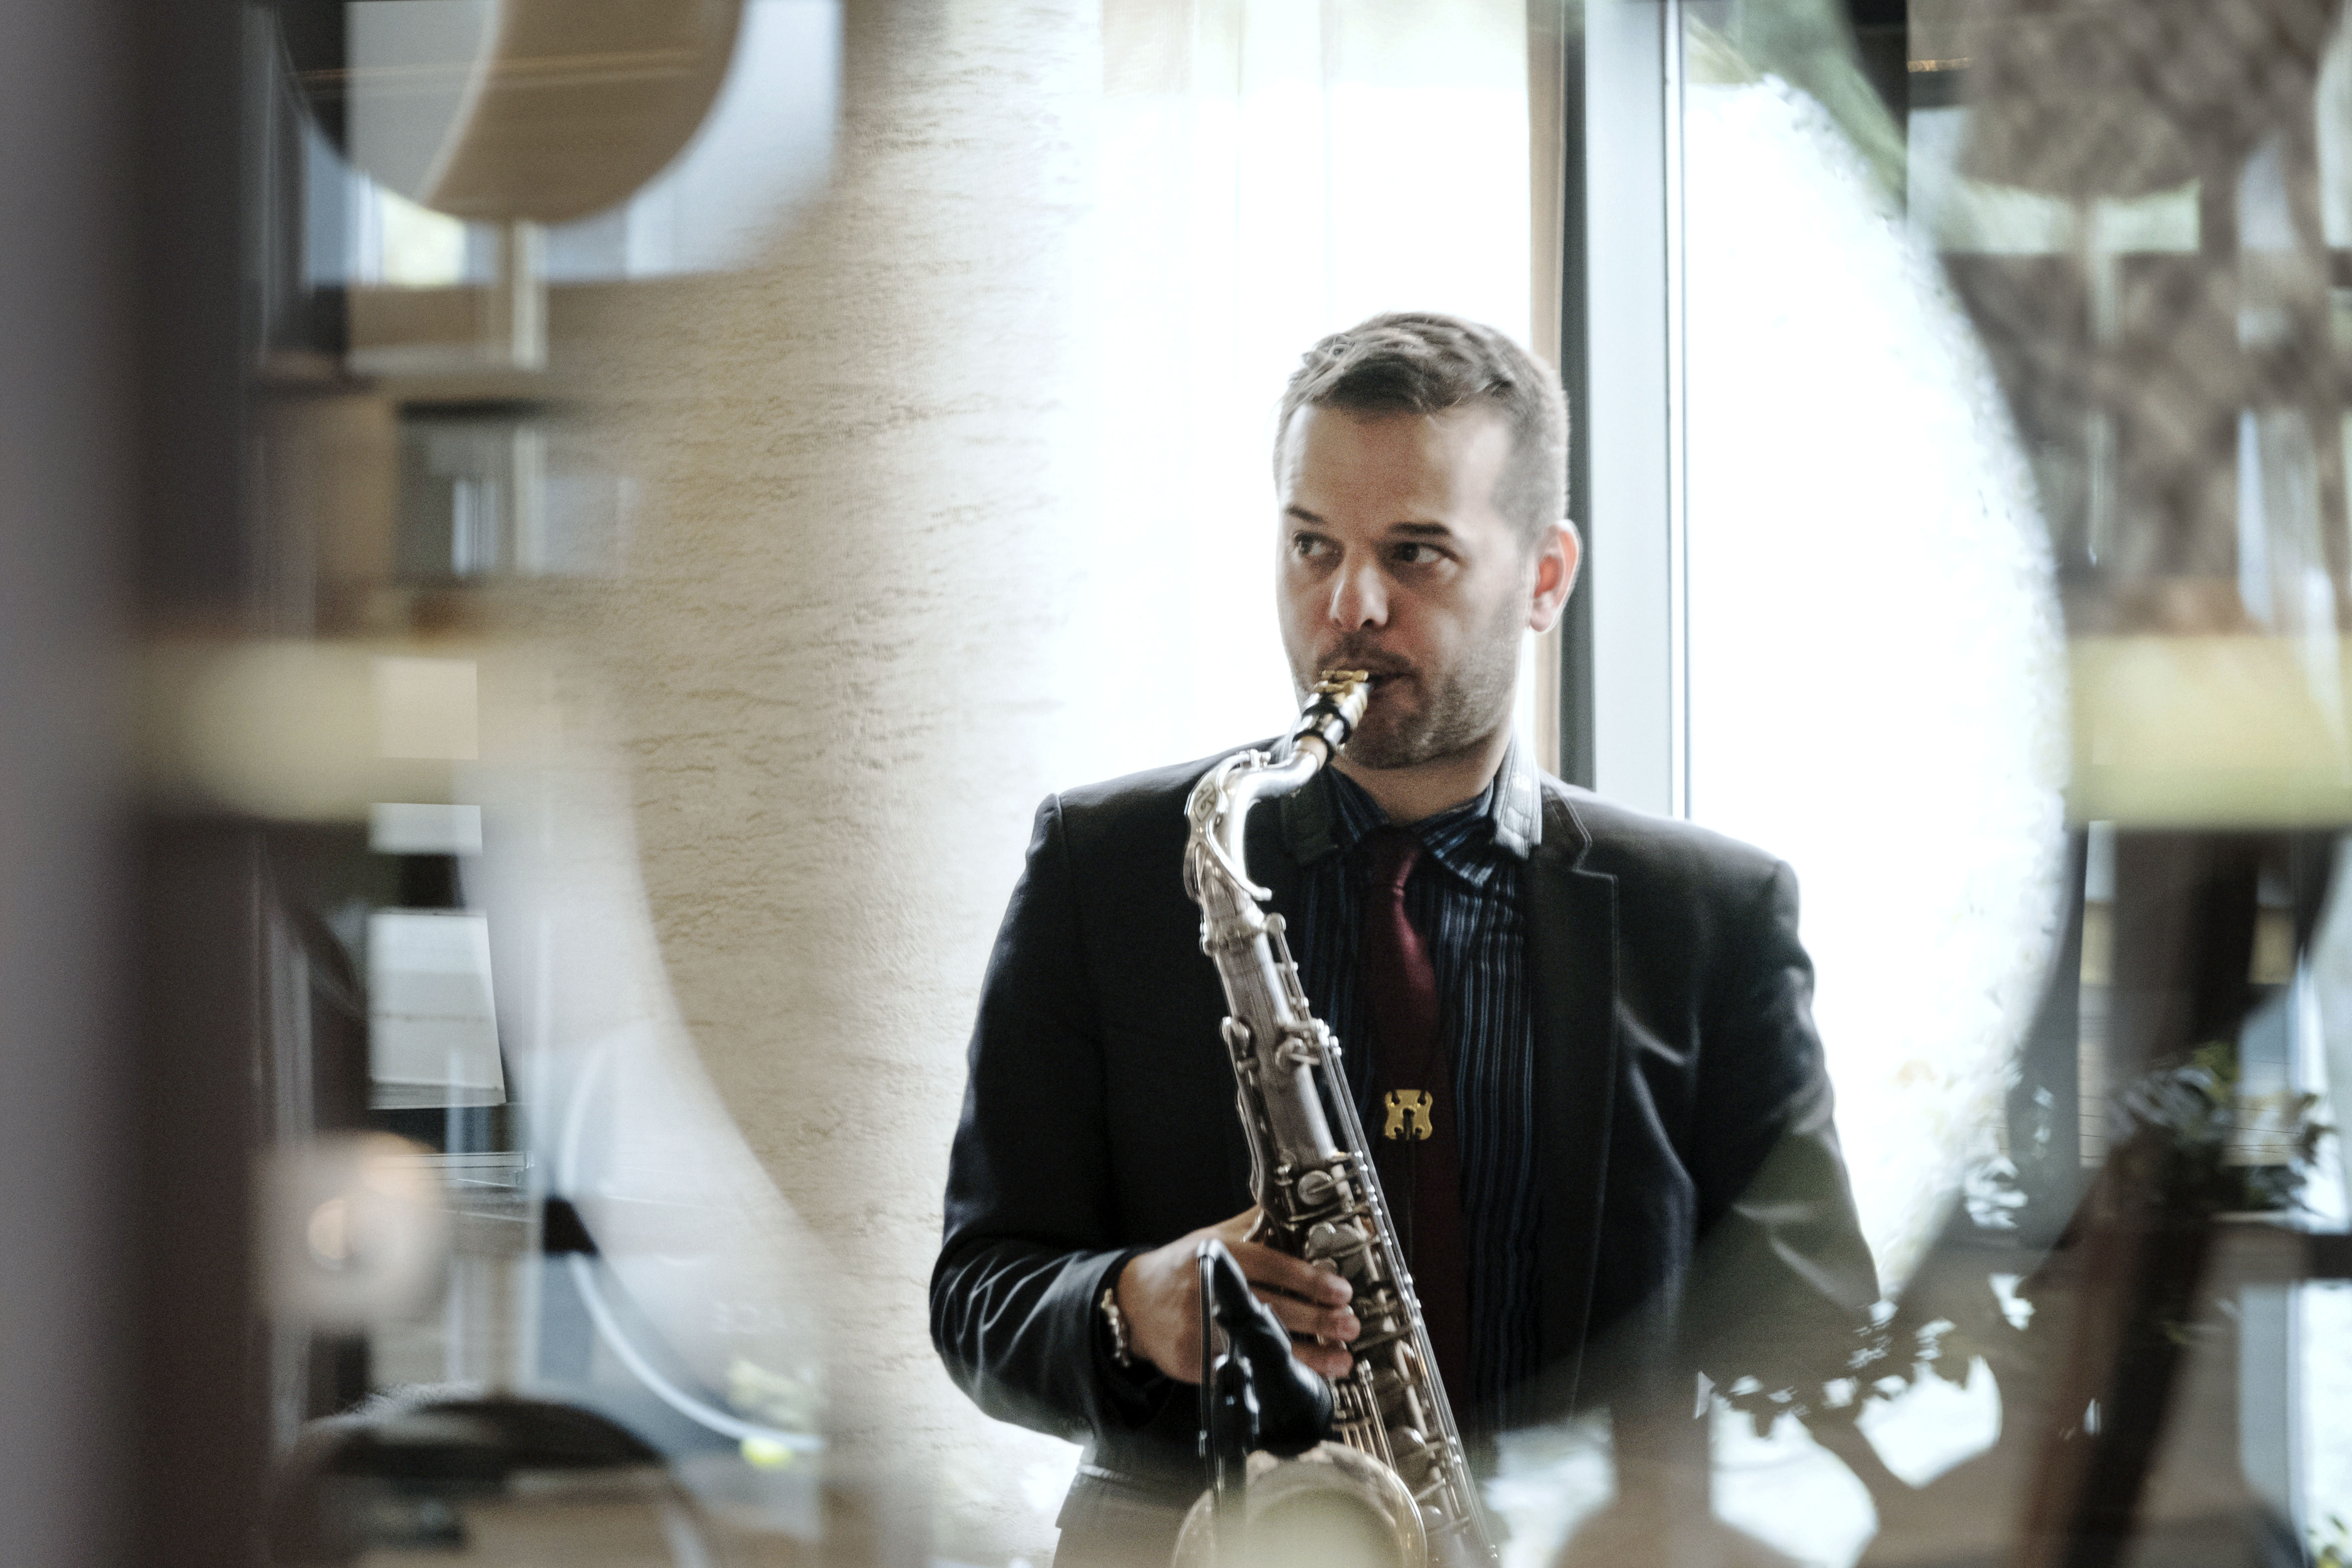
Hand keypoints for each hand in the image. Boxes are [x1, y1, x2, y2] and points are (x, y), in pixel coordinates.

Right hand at [1115, 1207, 1357, 1383]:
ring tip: (1341, 1357)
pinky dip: (1277, 1373)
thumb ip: (1251, 1225)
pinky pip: (1245, 1368)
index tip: (1340, 1290)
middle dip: (1317, 1319)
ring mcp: (1200, 1328)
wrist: (1133, 1303)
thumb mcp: (1210, 1236)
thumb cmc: (1179, 1267)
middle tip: (1349, 1323)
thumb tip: (1295, 1209)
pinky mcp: (1195, 1361)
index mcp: (1215, 1253)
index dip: (1307, 1279)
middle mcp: (1207, 1289)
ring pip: (1262, 1342)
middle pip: (1271, 1306)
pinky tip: (1304, 1376)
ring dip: (1308, 1354)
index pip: (1269, 1264)